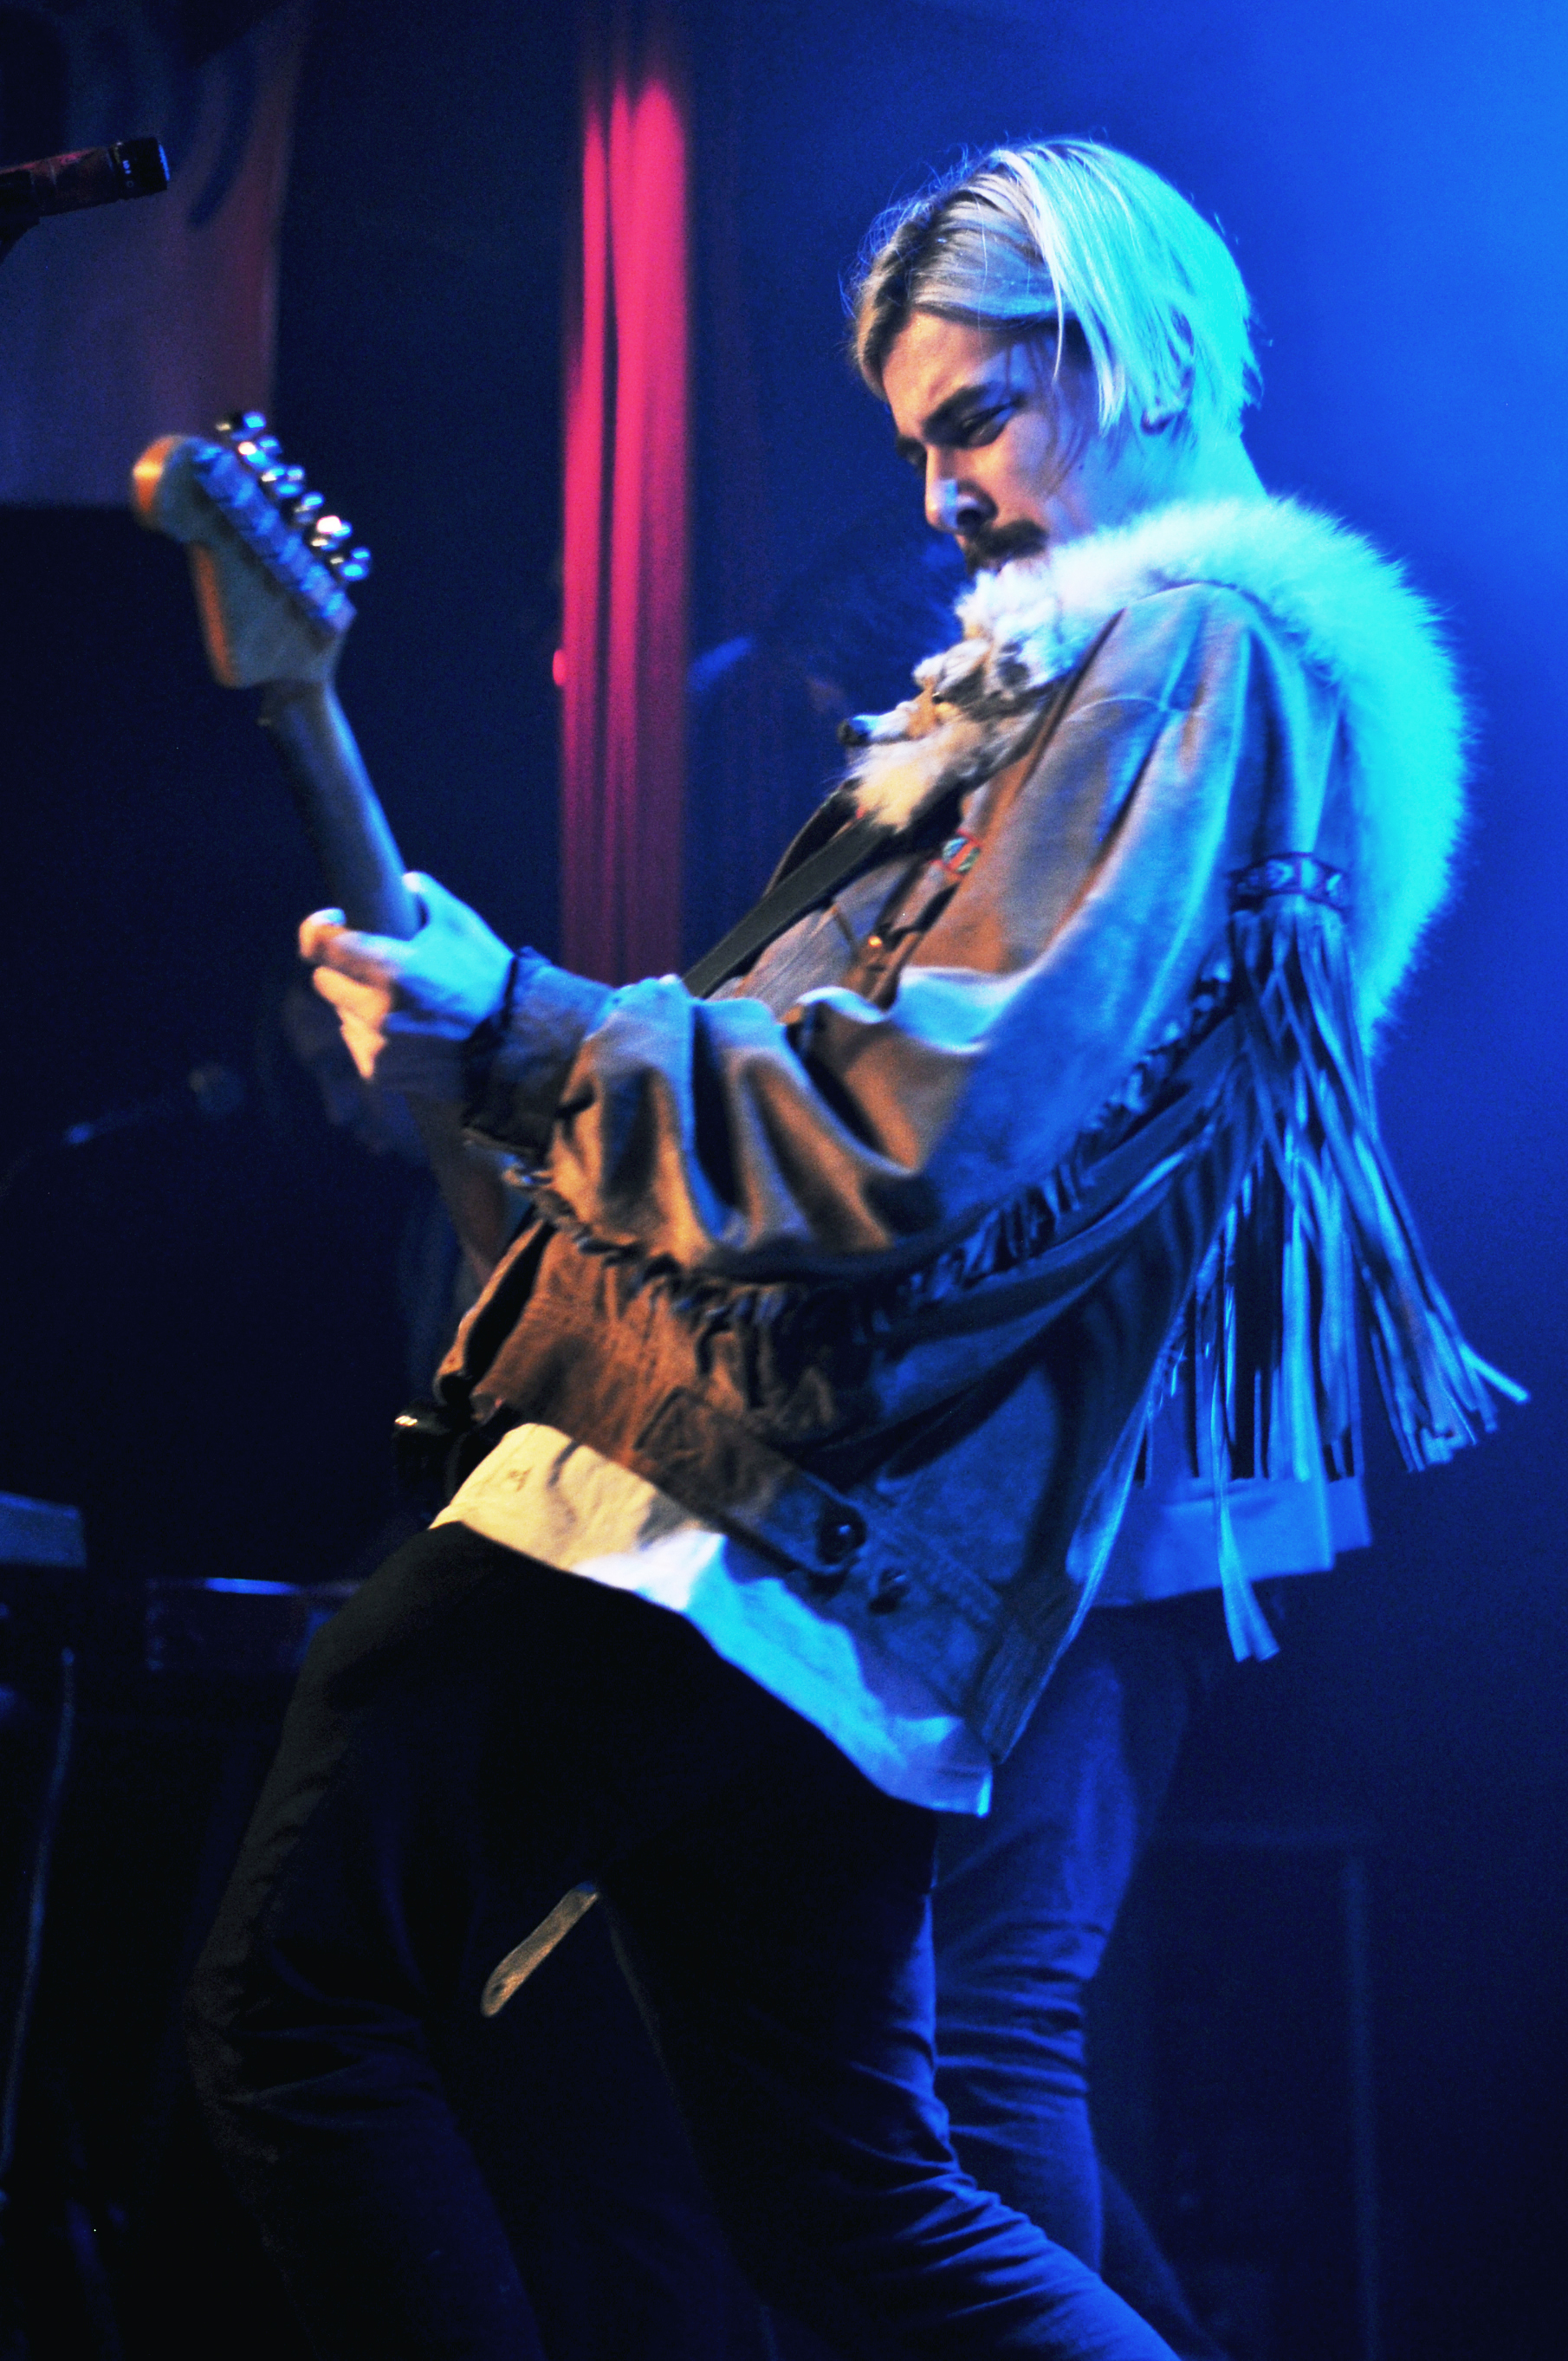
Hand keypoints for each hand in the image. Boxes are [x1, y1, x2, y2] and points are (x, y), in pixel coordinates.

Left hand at [299, 872, 512, 1098]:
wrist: (515, 1042)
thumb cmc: (489, 976)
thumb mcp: (461, 923)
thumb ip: (425, 894)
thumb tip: (404, 884)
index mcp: (388, 966)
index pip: (320, 942)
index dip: (319, 928)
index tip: (333, 922)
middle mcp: (373, 1008)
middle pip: (323, 980)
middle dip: (343, 969)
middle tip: (374, 968)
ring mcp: (375, 1044)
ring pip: (342, 1014)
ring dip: (359, 1005)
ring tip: (399, 1003)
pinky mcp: (380, 1072)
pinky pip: (358, 1045)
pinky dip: (373, 1036)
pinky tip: (404, 1031)